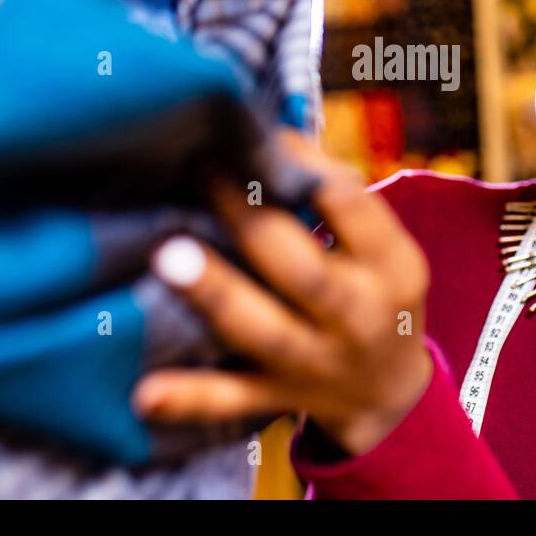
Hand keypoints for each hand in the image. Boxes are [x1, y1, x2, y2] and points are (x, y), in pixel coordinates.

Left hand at [132, 130, 433, 455]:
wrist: (392, 394)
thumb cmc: (377, 292)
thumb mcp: (384, 248)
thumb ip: (338, 201)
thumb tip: (271, 137)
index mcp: (392, 265)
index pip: (348, 205)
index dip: (301, 165)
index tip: (256, 134)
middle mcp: (359, 316)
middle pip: (303, 270)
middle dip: (248, 221)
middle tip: (198, 172)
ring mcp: (316, 363)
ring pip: (264, 331)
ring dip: (216, 294)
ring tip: (167, 257)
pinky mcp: (278, 397)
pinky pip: (232, 402)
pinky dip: (190, 399)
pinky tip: (143, 393)